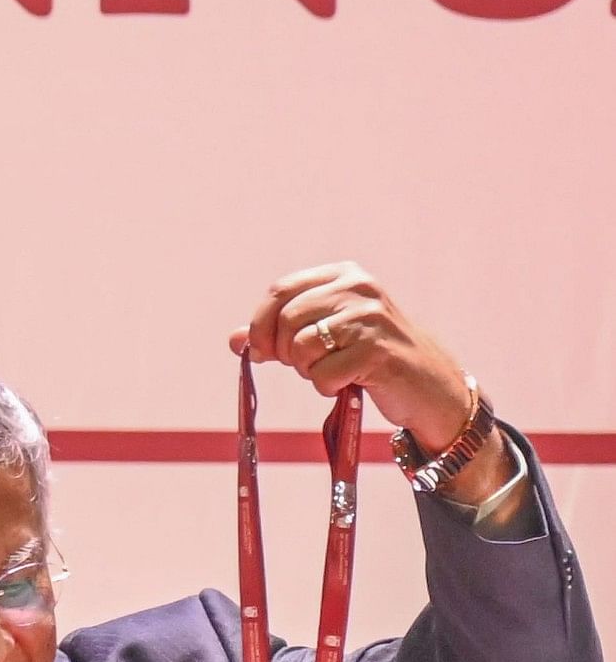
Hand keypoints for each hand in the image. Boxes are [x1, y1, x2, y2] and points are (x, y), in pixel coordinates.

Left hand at [232, 262, 477, 446]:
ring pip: (301, 345)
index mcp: (343, 275)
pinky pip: (323, 374)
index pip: (279, 290)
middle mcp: (359, 288)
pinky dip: (327, 386)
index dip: (260, 324)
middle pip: (286, 319)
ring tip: (333, 370)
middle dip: (286, 351)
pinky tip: (350, 381)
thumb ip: (279, 334)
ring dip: (308, 370)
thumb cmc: (369, 356)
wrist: (428, 384)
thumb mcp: (325, 335)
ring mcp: (371, 317)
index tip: (263, 350)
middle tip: (308, 365)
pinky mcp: (378, 350)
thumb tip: (234, 339)